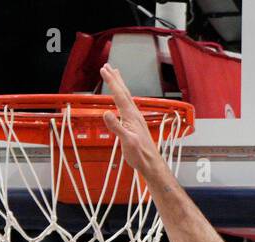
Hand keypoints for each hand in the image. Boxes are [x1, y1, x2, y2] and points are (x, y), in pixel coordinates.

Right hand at [100, 64, 168, 181]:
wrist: (150, 162)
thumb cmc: (140, 154)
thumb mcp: (127, 141)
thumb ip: (116, 127)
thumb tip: (106, 114)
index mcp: (131, 116)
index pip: (119, 95)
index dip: (111, 82)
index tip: (103, 70)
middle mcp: (134, 114)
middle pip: (123, 92)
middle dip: (115, 78)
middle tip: (107, 66)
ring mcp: (135, 118)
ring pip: (126, 96)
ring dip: (119, 85)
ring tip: (115, 75)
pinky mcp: (135, 124)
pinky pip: (127, 105)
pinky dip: (122, 96)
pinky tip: (121, 99)